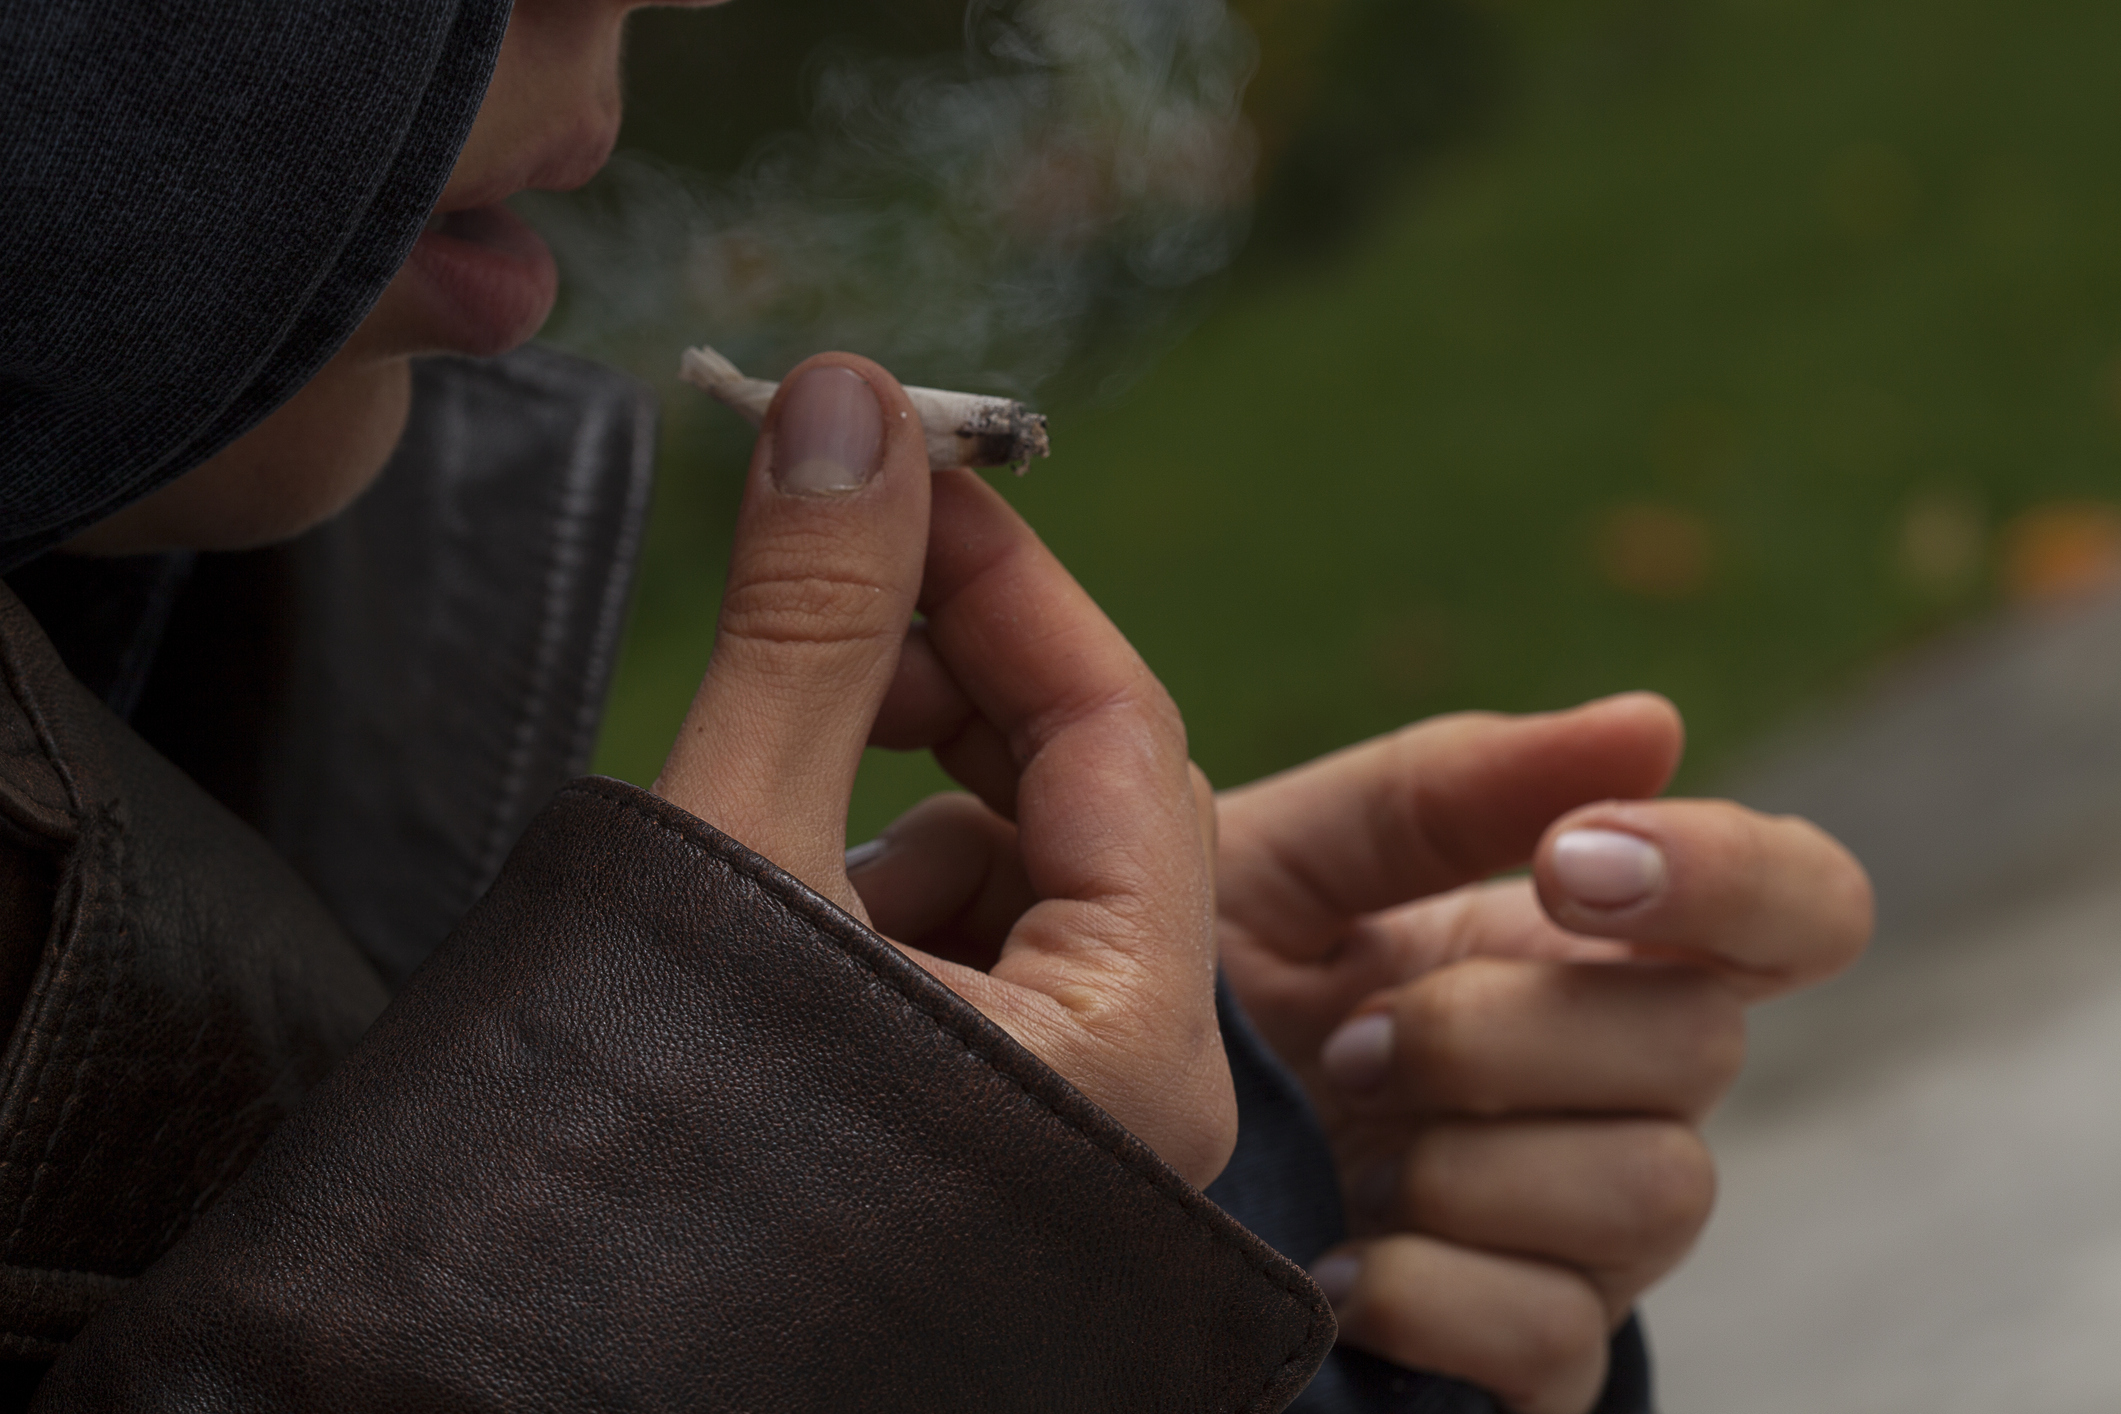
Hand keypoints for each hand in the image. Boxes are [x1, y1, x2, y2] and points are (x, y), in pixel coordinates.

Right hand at [653, 354, 1232, 1186]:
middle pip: (1088, 795)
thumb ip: (811, 631)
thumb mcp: (734, 854)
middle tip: (820, 577)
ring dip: (910, 773)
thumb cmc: (633, 1155)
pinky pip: (976, 953)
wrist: (510, 1397)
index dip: (1001, 575)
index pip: (1117, 731)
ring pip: (1025, 870)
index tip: (893, 453)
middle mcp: (1134, 1100)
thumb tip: (851, 401)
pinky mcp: (984, 1133)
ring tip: (779, 768)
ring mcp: (1062, 1128)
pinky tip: (793, 887)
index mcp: (1130, 1046)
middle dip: (953, 667)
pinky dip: (891, 876)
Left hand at [1214, 694, 1871, 1413]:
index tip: (1572, 865)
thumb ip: (1452, 789)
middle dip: (1501, 1031)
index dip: (1734, 875)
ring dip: (1467, 1162)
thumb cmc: (1218, 989)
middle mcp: (1626, 1090)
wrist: (1112, 1151)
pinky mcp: (1540, 1360)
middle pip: (1702, 1046)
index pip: (1800, 904)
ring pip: (1655, 1191)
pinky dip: (1430, 1295)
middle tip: (1350, 1041)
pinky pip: (1560, 1336)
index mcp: (1588, 949)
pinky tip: (1335, 1265)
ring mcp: (1593, 1236)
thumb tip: (1657, 725)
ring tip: (1342, 1147)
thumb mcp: (1289, 859)